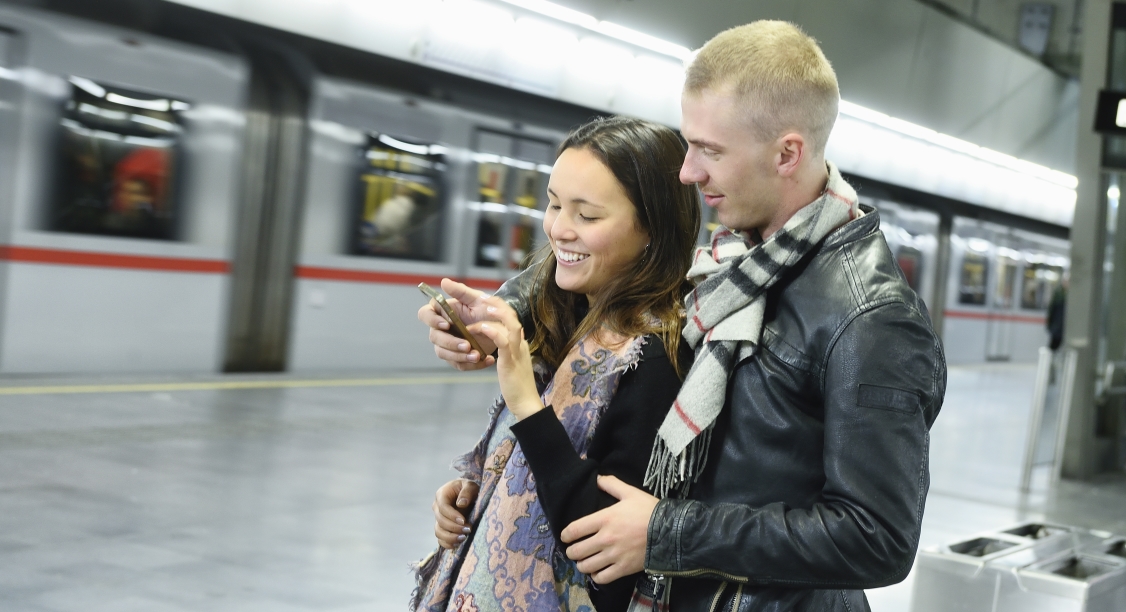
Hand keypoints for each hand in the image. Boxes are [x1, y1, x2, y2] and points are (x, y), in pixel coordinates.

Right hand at [416, 278, 497, 370]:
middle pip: (434, 337)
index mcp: (442, 312)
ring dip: (459, 356)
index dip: (432, 320)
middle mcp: (441, 329)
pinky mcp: (457, 358)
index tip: (446, 324)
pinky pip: (459, 364)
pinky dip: (472, 364)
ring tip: (476, 355)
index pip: (425, 314)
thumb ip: (461, 291)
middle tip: (467, 345)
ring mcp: (448, 345)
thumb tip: (444, 282)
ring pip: (444, 353)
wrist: (503, 328)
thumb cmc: (487, 310)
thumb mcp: (477, 299)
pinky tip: (486, 359)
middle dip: (450, 342)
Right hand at [432, 478, 478, 548]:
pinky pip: (440, 539)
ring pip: (438, 532)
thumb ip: (467, 492)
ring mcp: (438, 519)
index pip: (443, 507)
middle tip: (468, 530)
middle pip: (440, 521)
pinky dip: (447, 544)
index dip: (452, 516)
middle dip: (454, 527)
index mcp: (441, 495)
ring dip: (450, 537)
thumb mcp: (470, 486)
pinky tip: (458, 544)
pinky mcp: (442, 528)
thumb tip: (461, 504)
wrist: (467, 495)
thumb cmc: (469, 489)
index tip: (464, 521)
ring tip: (464, 538)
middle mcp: (437, 507)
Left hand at [476, 297, 543, 419]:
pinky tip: (480, 328)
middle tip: (481, 297)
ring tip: (482, 306)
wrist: (526, 404)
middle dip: (497, 304)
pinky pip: (503, 341)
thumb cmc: (517, 386)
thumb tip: (501, 339)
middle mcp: (520, 343)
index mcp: (520, 343)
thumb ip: (509, 350)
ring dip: (496, 314)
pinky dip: (492, 331)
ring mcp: (518, 351)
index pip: (512, 318)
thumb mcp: (513, 362)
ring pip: (511, 324)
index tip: (485, 301)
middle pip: (512, 315)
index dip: (499, 307)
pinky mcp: (511, 360)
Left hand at [561, 475, 657, 583]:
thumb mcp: (630, 492)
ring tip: (585, 561)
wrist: (670, 531)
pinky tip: (598, 570)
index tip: (565, 536)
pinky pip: (602, 577)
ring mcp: (614, 555)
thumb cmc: (649, 510)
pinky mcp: (623, 568)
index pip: (573, 530)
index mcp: (604, 519)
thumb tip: (596, 478)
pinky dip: (596, 575)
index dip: (565, 535)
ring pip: (586, 566)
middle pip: (576, 551)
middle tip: (574, 550)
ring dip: (582, 564)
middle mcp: (605, 539)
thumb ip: (611, 484)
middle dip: (572, 551)